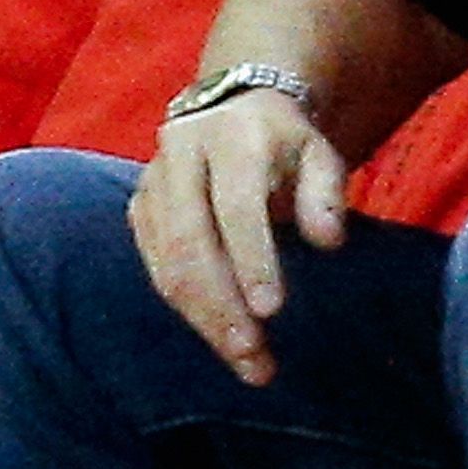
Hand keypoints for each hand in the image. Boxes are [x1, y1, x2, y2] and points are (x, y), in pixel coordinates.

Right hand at [130, 90, 348, 385]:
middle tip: (253, 358)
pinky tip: (217, 334)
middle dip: (221, 307)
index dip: (252, 260)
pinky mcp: (139, 208)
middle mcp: (180, 158)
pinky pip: (155, 266)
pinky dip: (186, 306)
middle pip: (191, 243)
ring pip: (167, 263)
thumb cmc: (284, 142)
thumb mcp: (319, 152)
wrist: (230, 106)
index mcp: (231, 139)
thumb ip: (325, 193)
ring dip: (203, 318)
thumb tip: (328, 242)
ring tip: (244, 362)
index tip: (272, 312)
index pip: (236, 207)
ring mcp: (152, 184)